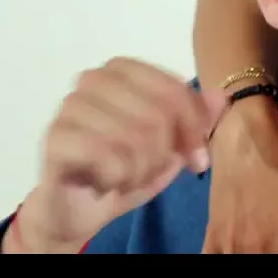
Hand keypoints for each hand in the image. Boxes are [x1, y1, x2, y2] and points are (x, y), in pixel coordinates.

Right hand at [11, 58, 227, 253]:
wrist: (78, 207)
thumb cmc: (125, 168)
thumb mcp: (172, 146)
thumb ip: (197, 120)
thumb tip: (222, 96)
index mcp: (123, 70)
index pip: (175, 90)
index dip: (194, 128)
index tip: (198, 158)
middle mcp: (94, 79)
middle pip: (157, 114)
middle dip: (165, 155)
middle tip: (151, 171)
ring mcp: (70, 106)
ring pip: (134, 137)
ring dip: (139, 170)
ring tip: (126, 176)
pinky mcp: (55, 137)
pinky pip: (107, 157)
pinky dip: (117, 178)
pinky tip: (104, 181)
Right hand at [202, 97, 277, 253]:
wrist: (246, 138)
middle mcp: (259, 252)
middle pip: (271, 268)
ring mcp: (231, 247)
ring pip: (246, 264)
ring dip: (258, 255)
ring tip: (268, 241)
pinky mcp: (212, 237)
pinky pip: (214, 260)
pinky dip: (228, 255)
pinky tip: (239, 245)